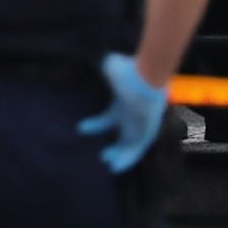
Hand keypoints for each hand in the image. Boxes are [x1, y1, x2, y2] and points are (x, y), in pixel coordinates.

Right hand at [77, 53, 169, 174]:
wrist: (146, 77)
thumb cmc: (127, 72)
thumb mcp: (110, 68)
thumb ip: (103, 66)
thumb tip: (93, 59)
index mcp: (122, 105)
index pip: (107, 120)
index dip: (94, 126)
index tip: (80, 128)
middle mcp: (132, 118)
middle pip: (122, 137)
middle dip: (114, 147)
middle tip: (102, 156)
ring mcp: (141, 126)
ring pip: (130, 146)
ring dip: (120, 156)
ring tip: (108, 165)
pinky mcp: (148, 133)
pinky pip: (138, 151)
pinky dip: (128, 160)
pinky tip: (116, 167)